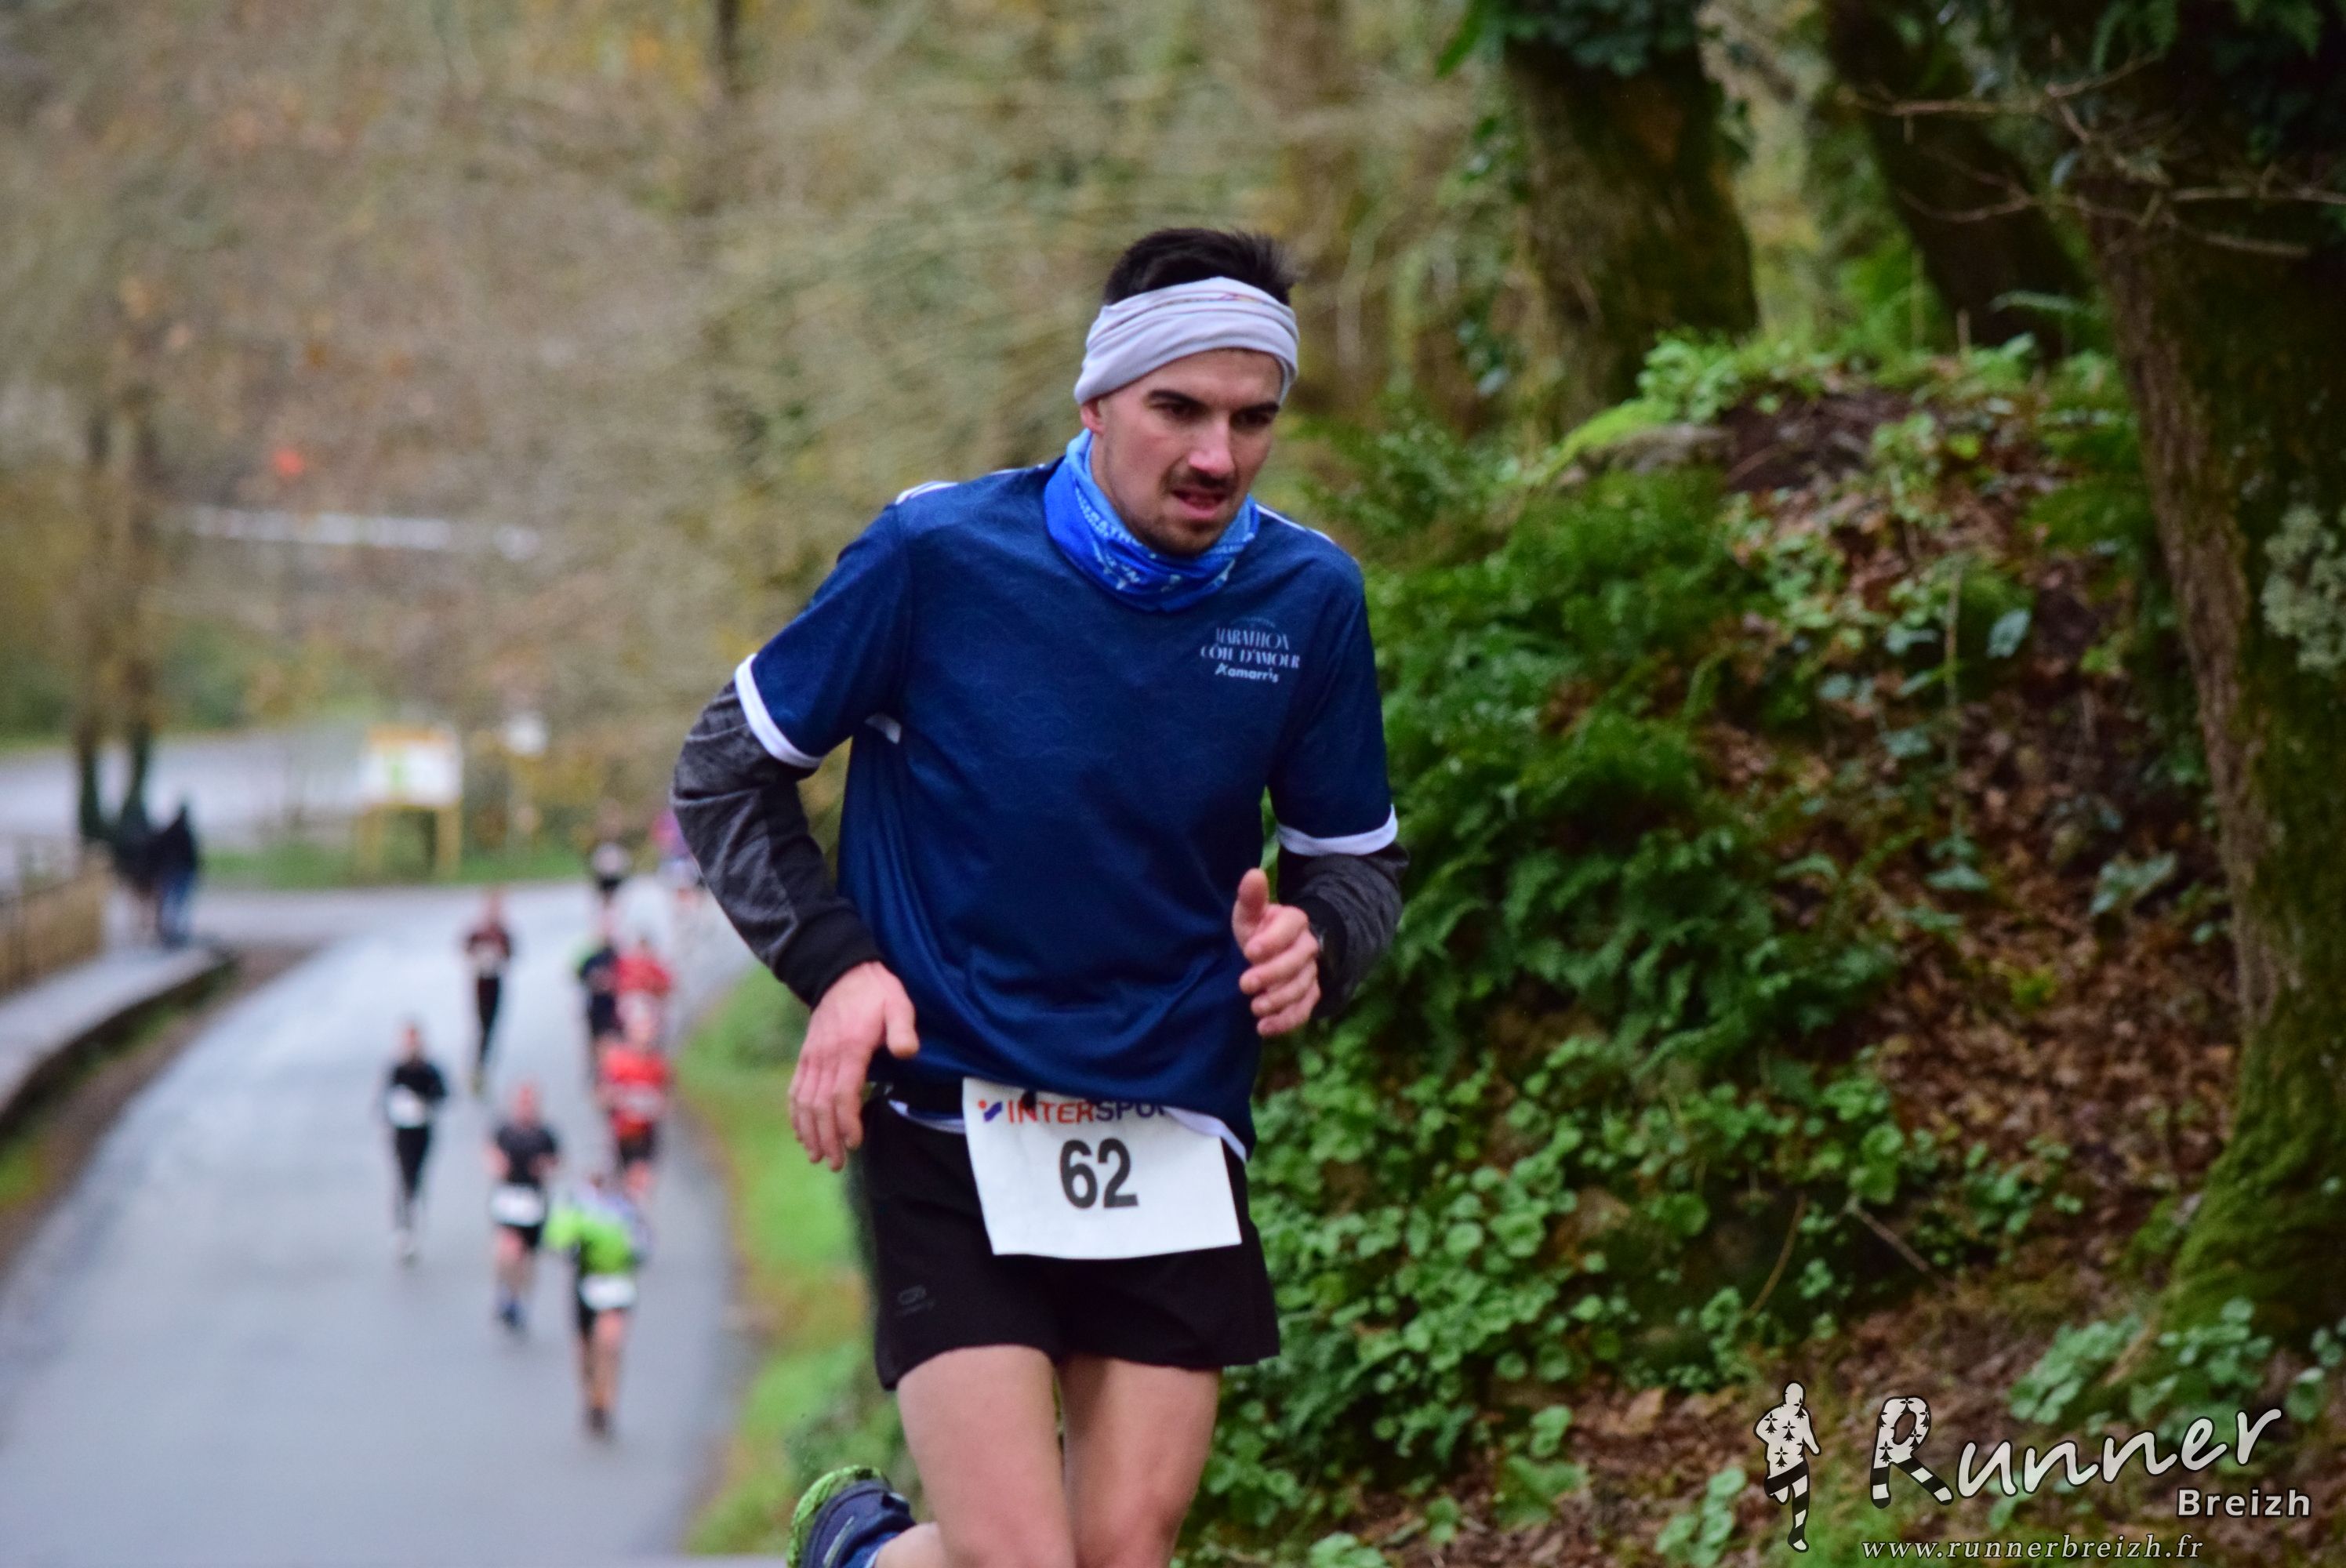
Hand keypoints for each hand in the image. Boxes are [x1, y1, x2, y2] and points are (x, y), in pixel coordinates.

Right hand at [791, 961, 918, 1170]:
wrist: (843, 972)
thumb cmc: (877, 992)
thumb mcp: (898, 1003)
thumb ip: (903, 1029)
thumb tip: (906, 1053)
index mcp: (849, 1047)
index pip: (842, 1093)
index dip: (846, 1121)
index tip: (854, 1142)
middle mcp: (825, 1056)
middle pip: (820, 1105)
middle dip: (827, 1137)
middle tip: (837, 1163)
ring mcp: (812, 1057)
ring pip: (804, 1101)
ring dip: (809, 1131)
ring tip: (818, 1157)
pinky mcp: (806, 1057)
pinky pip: (795, 1090)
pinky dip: (796, 1114)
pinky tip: (802, 1133)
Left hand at [1231, 867, 1319, 1036]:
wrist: (1276, 953)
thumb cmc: (1259, 931)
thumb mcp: (1251, 914)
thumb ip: (1251, 898)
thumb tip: (1252, 874)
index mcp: (1295, 922)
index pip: (1290, 928)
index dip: (1272, 941)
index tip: (1250, 951)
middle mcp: (1308, 947)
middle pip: (1298, 962)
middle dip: (1272, 974)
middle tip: (1245, 983)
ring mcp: (1310, 974)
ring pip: (1302, 988)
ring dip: (1279, 1000)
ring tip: (1255, 1008)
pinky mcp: (1308, 997)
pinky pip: (1304, 1010)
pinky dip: (1286, 1022)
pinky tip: (1264, 1028)